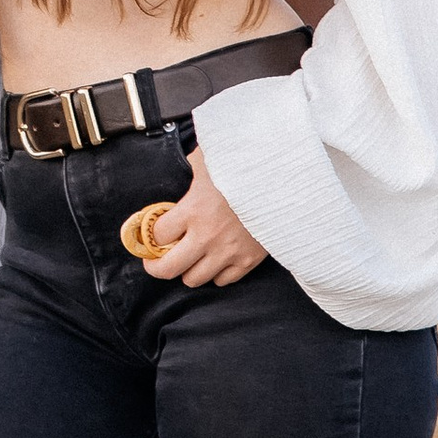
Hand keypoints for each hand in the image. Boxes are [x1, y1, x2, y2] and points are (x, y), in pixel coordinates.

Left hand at [139, 160, 267, 289]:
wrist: (287, 181)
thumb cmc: (248, 166)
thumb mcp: (214, 156)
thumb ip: (195, 164)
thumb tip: (189, 164)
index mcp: (193, 209)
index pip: (157, 235)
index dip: (151, 235)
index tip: (153, 232)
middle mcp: (206, 236)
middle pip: (168, 269)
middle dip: (156, 267)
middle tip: (155, 260)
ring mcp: (228, 251)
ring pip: (194, 279)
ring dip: (187, 270)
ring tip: (188, 258)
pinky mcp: (249, 260)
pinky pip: (224, 281)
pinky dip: (215, 274)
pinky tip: (214, 260)